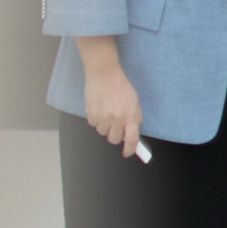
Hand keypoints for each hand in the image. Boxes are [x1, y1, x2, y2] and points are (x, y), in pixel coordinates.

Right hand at [77, 35, 143, 158]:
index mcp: (131, 115)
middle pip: (114, 139)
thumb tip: (134, 132)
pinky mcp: (91, 114)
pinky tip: (99, 108)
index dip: (129, 149)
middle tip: (116, 126)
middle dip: (115, 135)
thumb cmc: (121, 86)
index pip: (132, 139)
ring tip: (107, 111)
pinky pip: (93, 125)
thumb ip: (135, 117)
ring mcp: (103, 117)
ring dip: (105, 126)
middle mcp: (117, 118)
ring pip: (103, 132)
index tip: (127, 153)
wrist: (104, 74)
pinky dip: (96, 119)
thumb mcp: (134, 101)